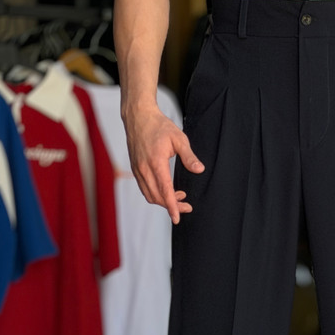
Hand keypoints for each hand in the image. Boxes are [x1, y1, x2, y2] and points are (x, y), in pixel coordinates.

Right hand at [123, 105, 203, 224]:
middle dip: (172, 206)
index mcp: (155, 162)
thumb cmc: (159, 126)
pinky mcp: (135, 169)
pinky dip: (156, 195)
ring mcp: (137, 170)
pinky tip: (168, 190)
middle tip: (188, 207)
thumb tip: (199, 170)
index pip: (165, 191)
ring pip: (150, 195)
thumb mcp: (179, 138)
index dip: (172, 206)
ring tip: (180, 197)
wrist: (138, 116)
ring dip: (164, 201)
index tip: (177, 218)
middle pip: (157, 197)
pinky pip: (144, 189)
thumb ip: (189, 156)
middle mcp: (144, 169)